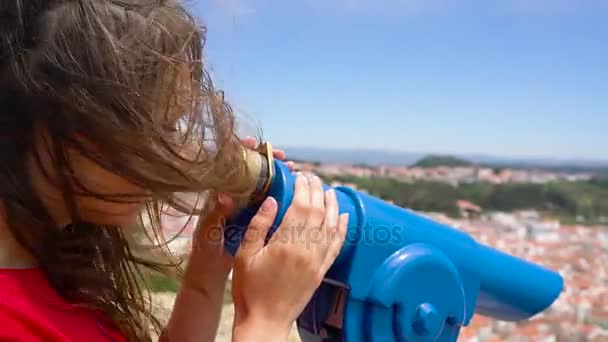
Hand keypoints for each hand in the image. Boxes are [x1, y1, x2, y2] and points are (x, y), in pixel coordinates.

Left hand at [190, 137, 293, 262]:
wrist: (210, 271)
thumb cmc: (207, 250)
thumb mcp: (211, 231)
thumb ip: (217, 212)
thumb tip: (223, 193)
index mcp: (218, 195)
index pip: (231, 165)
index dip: (242, 151)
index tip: (255, 144)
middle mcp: (231, 197)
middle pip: (251, 171)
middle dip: (267, 161)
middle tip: (283, 158)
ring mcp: (243, 207)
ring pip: (263, 184)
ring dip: (277, 175)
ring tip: (293, 169)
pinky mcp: (253, 219)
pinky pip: (268, 201)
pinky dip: (281, 193)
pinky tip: (295, 192)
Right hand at [231, 172, 348, 340]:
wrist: (266, 321)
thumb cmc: (250, 290)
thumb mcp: (244, 256)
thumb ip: (259, 226)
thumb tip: (272, 200)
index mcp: (285, 243)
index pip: (301, 205)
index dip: (302, 187)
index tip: (299, 175)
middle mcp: (306, 249)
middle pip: (317, 211)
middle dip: (316, 190)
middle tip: (311, 177)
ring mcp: (317, 260)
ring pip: (331, 225)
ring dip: (332, 205)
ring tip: (329, 190)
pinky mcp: (322, 271)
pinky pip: (337, 245)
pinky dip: (342, 229)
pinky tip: (344, 216)